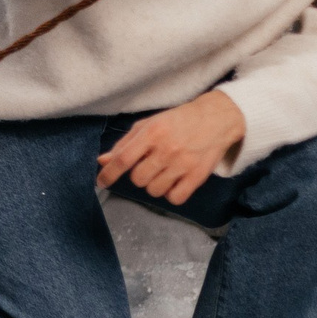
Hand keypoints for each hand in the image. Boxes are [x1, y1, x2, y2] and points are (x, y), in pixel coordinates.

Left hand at [95, 91, 244, 203]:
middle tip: (149, 165)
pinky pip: (175, 198)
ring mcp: (183, 164)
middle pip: (138, 179)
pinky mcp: (198, 176)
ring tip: (164, 172)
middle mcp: (166, 149)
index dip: (108, 174)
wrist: (216, 119)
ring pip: (154, 190)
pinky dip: (171, 194)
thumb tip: (102, 161)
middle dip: (139, 176)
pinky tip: (174, 182)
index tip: (100, 183)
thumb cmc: (177, 121)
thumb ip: (124, 144)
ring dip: (154, 185)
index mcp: (151, 133)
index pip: (123, 159)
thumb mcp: (148, 124)